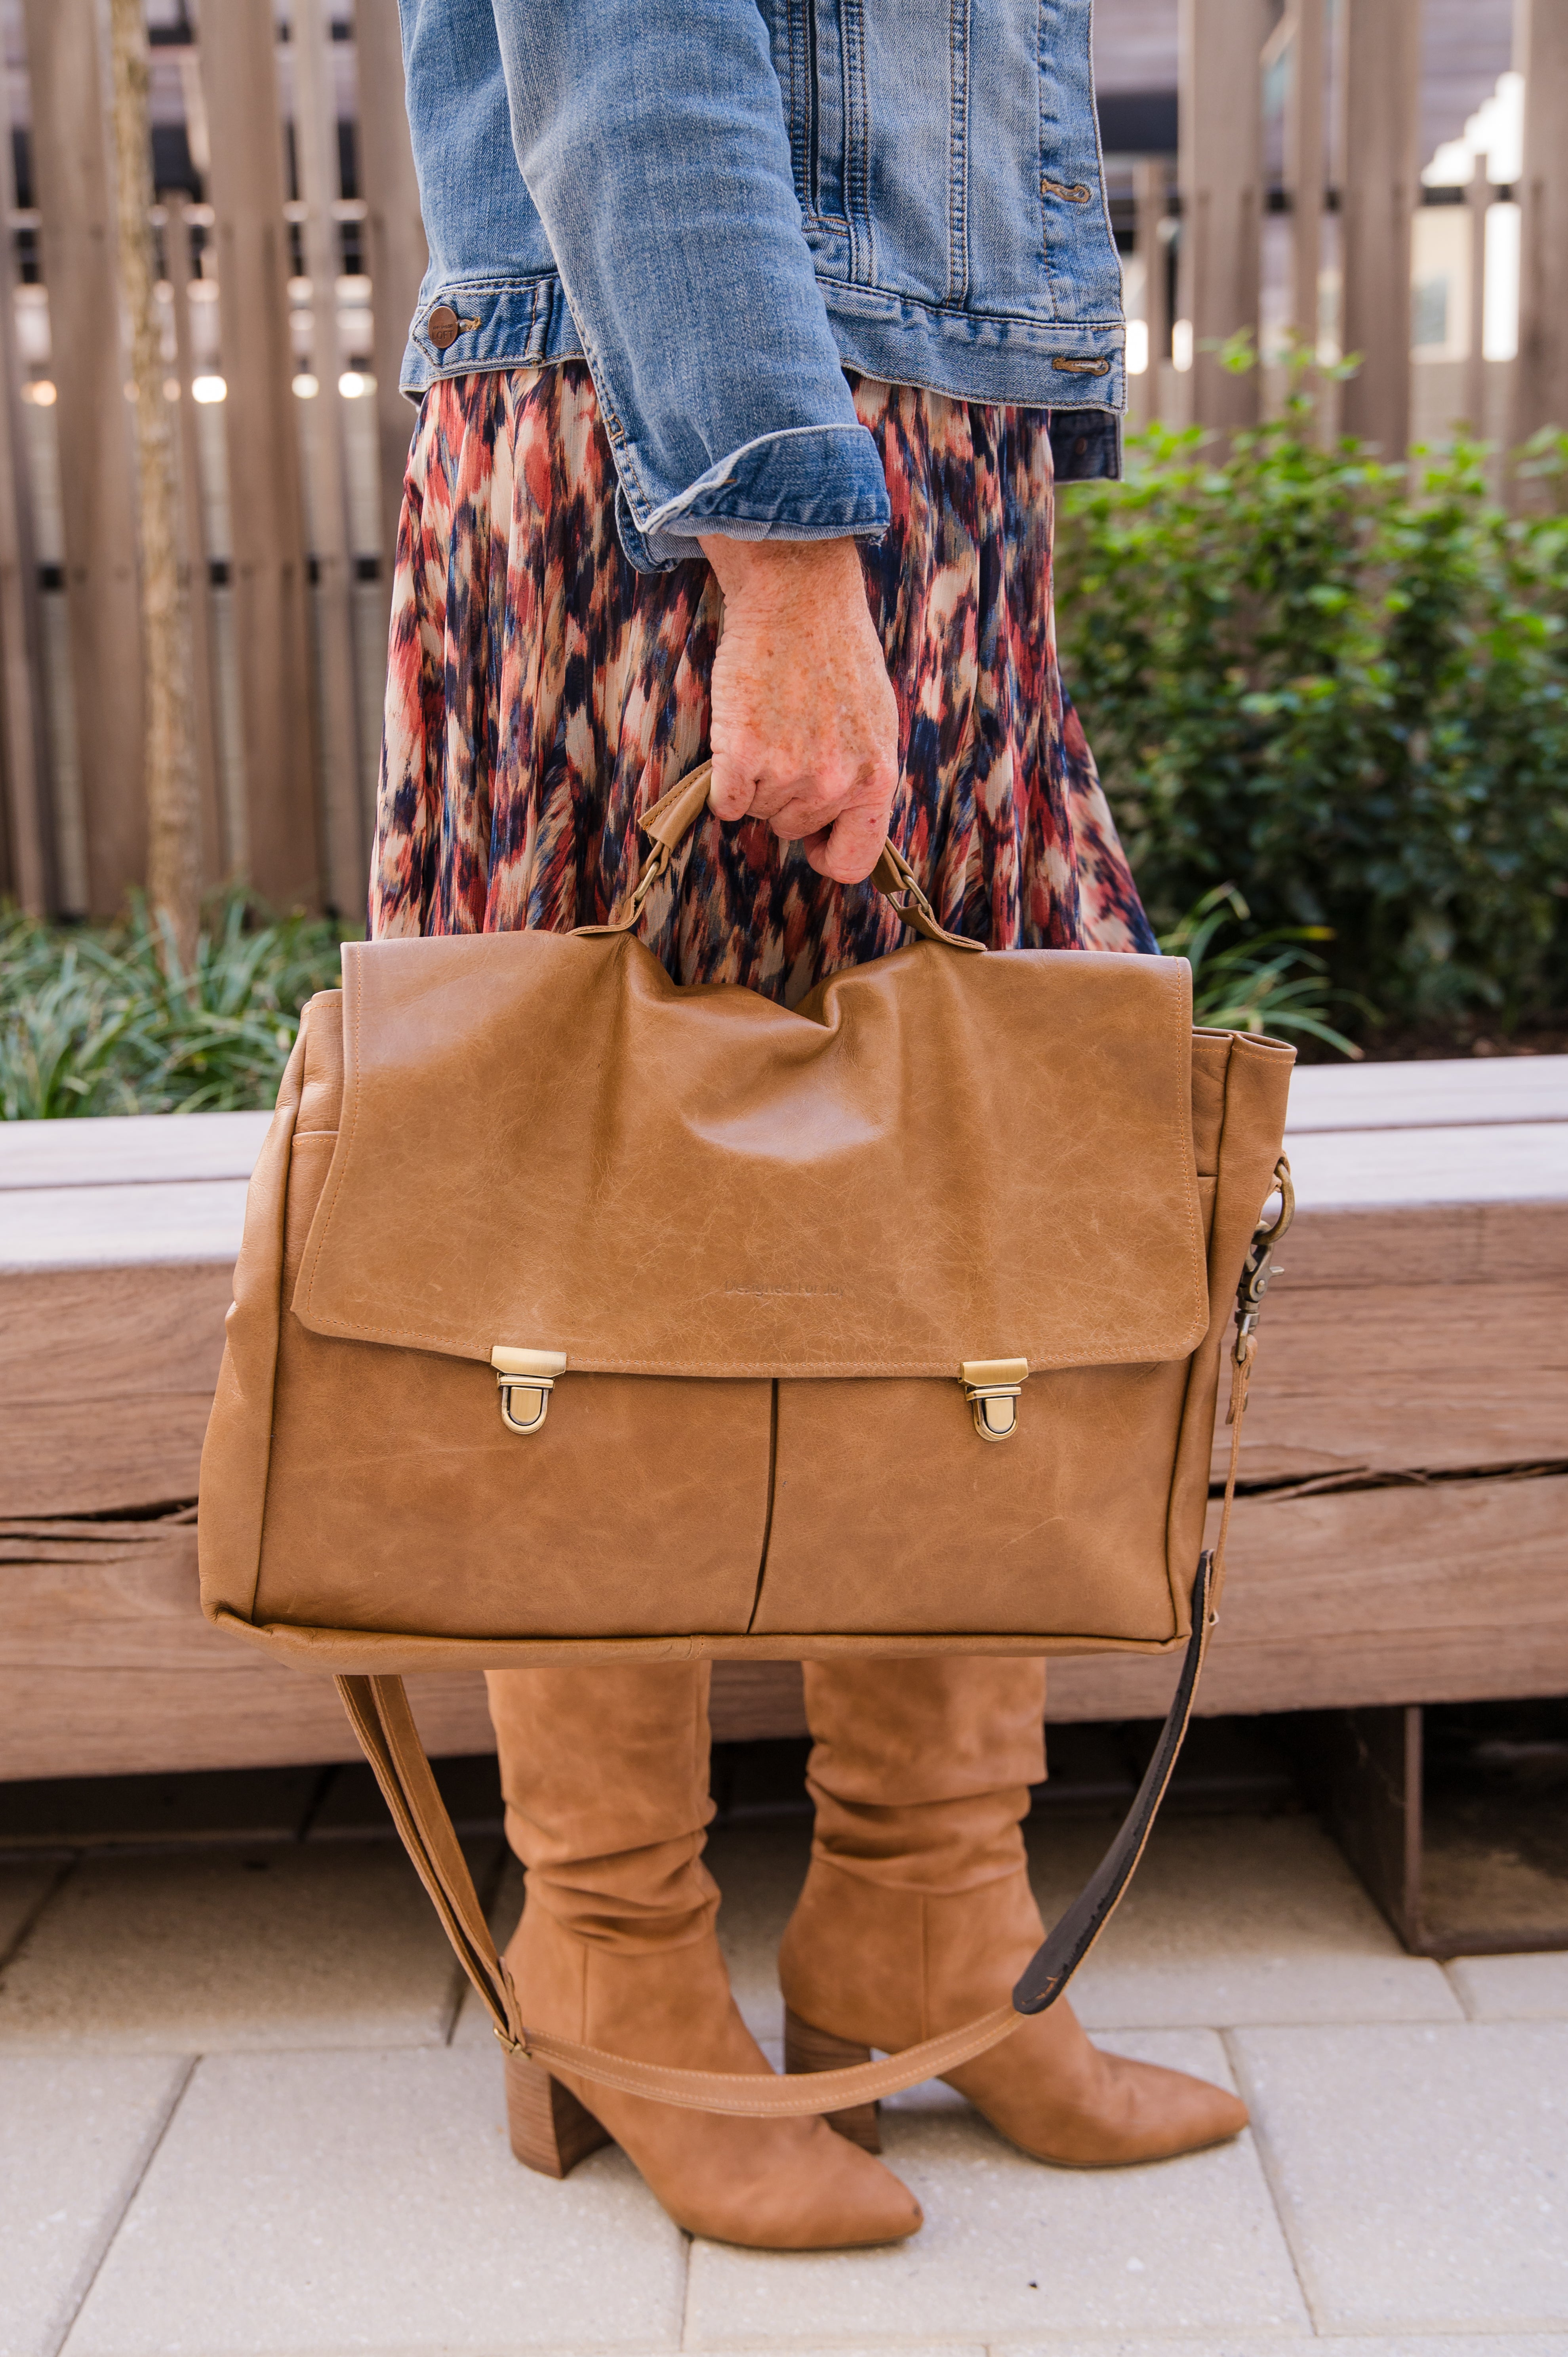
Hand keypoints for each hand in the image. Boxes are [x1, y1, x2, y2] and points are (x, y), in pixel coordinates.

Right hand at [698, 534, 898, 884]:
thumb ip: (862, 777)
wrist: (798, 596)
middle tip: (788, 735)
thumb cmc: (836, 652)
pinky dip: (722, 780)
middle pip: (793, 828)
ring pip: (757, 811)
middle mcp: (836, 784)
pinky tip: (738, 734)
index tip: (814, 835)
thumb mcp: (876, 722)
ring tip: (770, 721)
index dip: (828, 852)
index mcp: (877, 778)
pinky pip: (724, 803)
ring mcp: (789, 772)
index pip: (854, 863)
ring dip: (755, 779)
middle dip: (785, 794)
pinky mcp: (742, 755)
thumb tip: (841, 823)